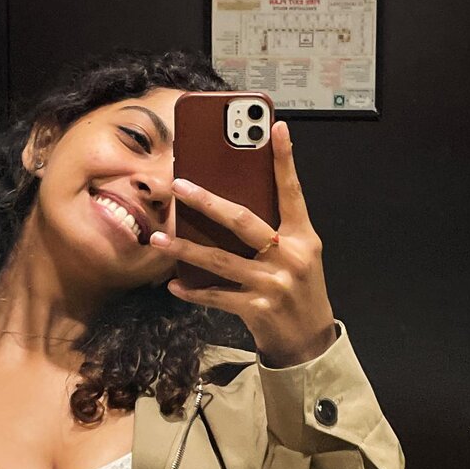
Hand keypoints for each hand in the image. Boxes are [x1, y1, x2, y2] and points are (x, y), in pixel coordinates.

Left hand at [149, 121, 336, 367]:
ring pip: (220, 259)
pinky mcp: (257, 308)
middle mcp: (290, 256)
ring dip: (185, 248)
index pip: (292, 191)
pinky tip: (174, 283)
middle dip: (207, 202)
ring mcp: (272, 283)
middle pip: (243, 221)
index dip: (285, 160)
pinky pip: (216, 295)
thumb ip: (274, 231)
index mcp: (303, 237)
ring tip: (159, 238)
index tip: (276, 128)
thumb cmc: (298, 290)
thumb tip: (230, 205)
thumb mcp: (299, 255)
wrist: (310, 341)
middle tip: (179, 186)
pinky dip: (193, 290)